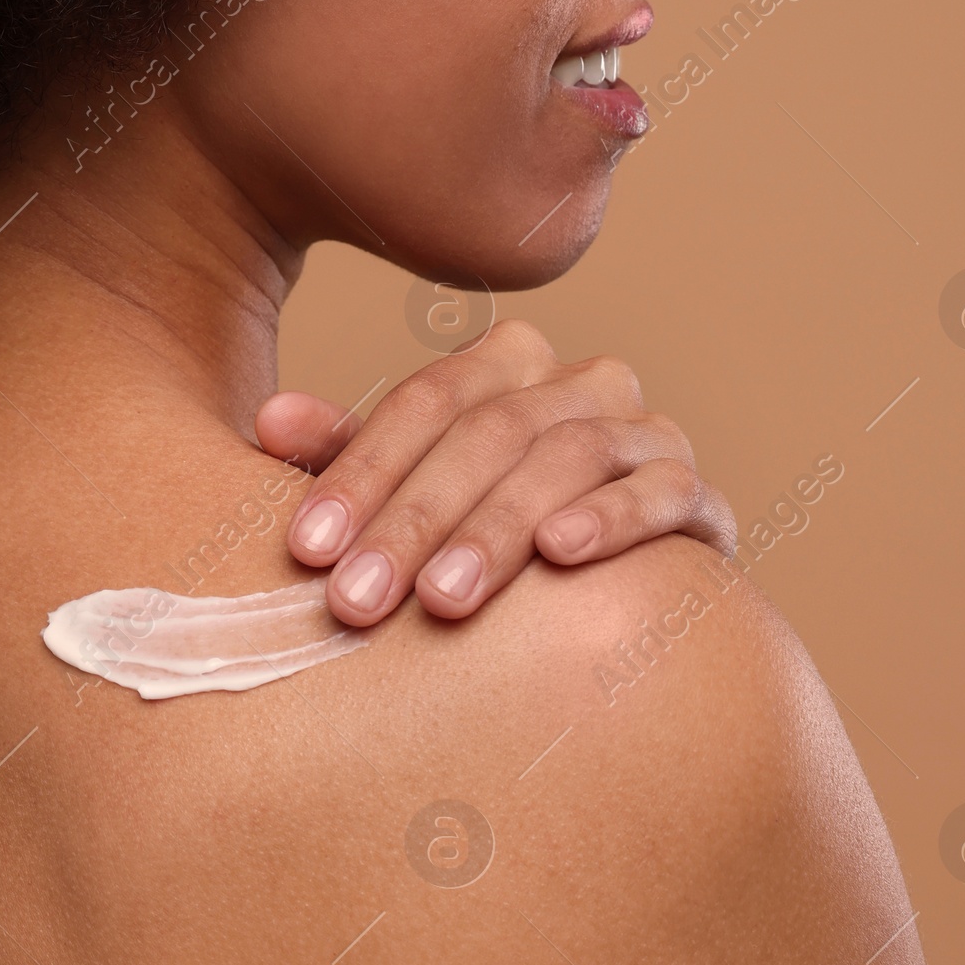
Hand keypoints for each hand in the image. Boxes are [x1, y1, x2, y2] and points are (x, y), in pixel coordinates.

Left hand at [254, 318, 735, 627]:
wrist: (618, 596)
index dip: (359, 470)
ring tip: (442, 598)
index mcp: (506, 363)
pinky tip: (561, 555)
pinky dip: (612, 517)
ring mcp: (646, 432)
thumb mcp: (411, 491)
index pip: (425, 401)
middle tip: (356, 601)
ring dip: (498, 529)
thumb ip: (349, 454)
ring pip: (568, 456)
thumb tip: (267, 419)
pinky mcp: (696, 494)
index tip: (305, 549)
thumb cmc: (485, 534)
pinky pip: (665, 490)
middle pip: (488, 432)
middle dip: (413, 520)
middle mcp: (579, 381)